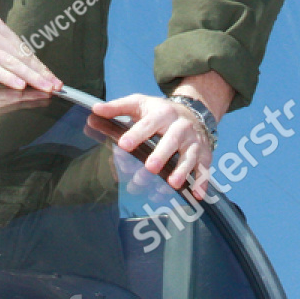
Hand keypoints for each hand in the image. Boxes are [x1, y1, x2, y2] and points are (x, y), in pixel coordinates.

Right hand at [0, 16, 63, 92]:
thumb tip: (23, 70)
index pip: (21, 47)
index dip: (38, 64)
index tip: (51, 77)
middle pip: (19, 54)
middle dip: (40, 72)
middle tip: (55, 85)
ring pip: (10, 61)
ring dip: (30, 77)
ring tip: (43, 87)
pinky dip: (8, 77)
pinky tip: (20, 86)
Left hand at [89, 92, 216, 199]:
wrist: (192, 111)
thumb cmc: (159, 111)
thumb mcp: (139, 104)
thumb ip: (117, 108)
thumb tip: (95, 109)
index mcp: (162, 113)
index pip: (148, 124)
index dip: (136, 134)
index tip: (123, 144)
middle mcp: (180, 126)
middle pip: (172, 140)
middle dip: (162, 154)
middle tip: (149, 167)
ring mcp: (193, 141)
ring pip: (189, 156)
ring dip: (182, 170)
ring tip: (173, 184)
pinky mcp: (203, 154)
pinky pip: (204, 168)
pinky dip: (202, 182)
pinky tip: (197, 194)